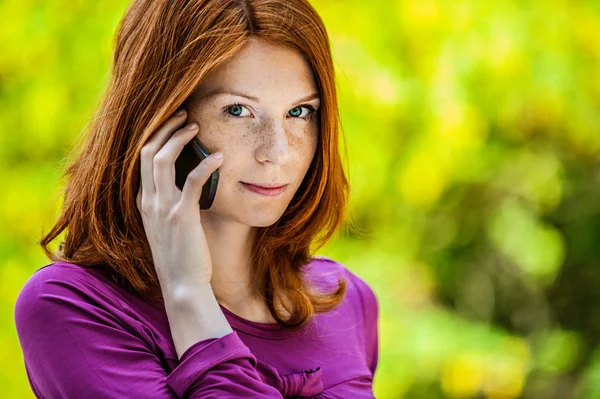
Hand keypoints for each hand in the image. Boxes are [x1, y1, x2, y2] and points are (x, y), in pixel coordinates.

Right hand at [136, 108, 222, 292]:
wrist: (182, 285)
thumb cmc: (181, 256)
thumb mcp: (169, 227)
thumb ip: (172, 204)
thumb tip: (189, 184)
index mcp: (144, 202)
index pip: (142, 159)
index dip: (156, 137)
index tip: (173, 123)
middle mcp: (149, 202)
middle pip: (147, 151)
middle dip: (164, 128)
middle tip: (183, 114)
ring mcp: (162, 208)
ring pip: (162, 159)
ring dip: (178, 137)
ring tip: (195, 124)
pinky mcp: (182, 216)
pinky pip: (191, 181)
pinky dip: (205, 165)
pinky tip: (218, 157)